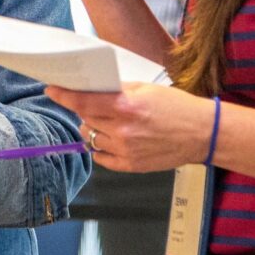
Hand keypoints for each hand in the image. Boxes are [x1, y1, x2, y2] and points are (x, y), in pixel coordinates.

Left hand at [45, 83, 214, 172]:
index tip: (52, 89)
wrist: (202, 133)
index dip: (64, 95)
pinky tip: (108, 138)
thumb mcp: (146, 89)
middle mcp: (123, 131)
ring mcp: (126, 150)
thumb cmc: (177, 107)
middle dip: (84, 109)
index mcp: (127, 107)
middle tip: (91, 103)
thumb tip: (94, 89)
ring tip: (105, 121)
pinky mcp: (131, 166)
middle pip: (86, 119)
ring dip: (91, 128)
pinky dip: (99, 147)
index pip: (84, 102)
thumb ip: (118, 90)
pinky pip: (102, 158)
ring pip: (90, 138)